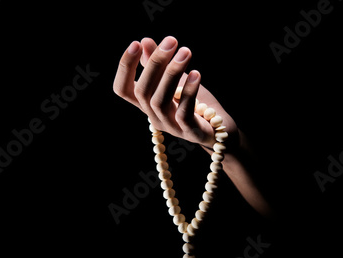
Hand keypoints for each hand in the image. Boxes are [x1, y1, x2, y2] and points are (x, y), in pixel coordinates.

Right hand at [113, 36, 238, 151]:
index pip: (123, 89)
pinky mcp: (190, 133)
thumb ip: (159, 66)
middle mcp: (154, 116)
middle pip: (142, 92)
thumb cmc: (195, 104)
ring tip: (185, 52)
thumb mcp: (176, 82)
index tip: (135, 44)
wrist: (220, 130)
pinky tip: (196, 73)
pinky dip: (189, 92)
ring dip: (171, 73)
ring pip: (160, 101)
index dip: (125, 67)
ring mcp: (171, 126)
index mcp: (147, 104)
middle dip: (154, 64)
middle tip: (171, 41)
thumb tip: (145, 41)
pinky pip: (184, 113)